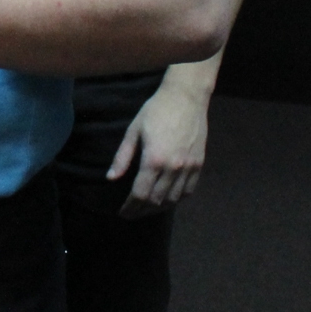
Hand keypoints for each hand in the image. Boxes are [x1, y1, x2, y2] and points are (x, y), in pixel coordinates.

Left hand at [109, 78, 210, 214]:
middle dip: (142, 210)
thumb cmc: (155, 111)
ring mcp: (189, 167)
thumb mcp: (133, 131)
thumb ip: (122, 157)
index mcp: (153, 159)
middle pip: (156, 200)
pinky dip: (177, 199)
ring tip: (147, 208)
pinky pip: (188, 191)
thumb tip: (111, 178)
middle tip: (132, 213)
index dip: (130, 207)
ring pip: (173, 199)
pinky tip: (168, 199)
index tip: (122, 213)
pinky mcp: (199, 164)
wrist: (186, 98)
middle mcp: (173, 167)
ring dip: (159, 207)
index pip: (140, 193)